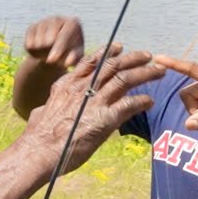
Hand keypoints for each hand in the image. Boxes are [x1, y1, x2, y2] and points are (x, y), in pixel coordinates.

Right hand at [23, 45, 163, 172]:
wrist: (40, 151)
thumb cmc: (38, 138)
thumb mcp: (40, 113)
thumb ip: (46, 108)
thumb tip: (40, 111)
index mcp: (68, 84)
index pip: (91, 61)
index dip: (107, 52)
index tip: (119, 47)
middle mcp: (83, 88)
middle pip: (112, 66)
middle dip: (133, 58)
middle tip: (148, 55)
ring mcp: (95, 102)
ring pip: (124, 79)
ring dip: (144, 74)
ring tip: (159, 71)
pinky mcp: (105, 119)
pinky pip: (129, 105)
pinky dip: (141, 101)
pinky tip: (150, 101)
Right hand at [24, 16, 84, 67]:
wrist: (58, 50)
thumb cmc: (70, 54)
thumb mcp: (75, 59)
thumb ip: (74, 60)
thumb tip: (68, 62)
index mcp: (73, 23)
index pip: (63, 36)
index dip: (57, 48)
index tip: (51, 60)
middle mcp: (57, 19)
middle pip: (49, 37)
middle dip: (49, 52)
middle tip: (53, 60)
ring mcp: (44, 21)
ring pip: (38, 42)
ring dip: (42, 53)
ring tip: (49, 55)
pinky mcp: (32, 27)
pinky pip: (29, 44)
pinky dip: (33, 52)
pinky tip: (41, 52)